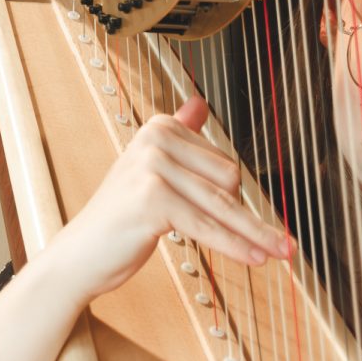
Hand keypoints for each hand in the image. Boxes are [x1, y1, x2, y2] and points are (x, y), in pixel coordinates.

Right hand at [48, 96, 290, 307]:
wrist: (80, 256)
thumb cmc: (119, 221)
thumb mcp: (149, 173)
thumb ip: (177, 138)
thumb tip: (198, 103)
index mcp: (160, 128)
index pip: (224, 162)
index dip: (237, 198)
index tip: (260, 225)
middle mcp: (156, 140)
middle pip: (230, 179)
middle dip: (245, 216)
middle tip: (268, 244)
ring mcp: (152, 167)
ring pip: (223, 205)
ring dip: (254, 234)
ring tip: (282, 253)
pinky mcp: (153, 198)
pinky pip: (207, 227)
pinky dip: (234, 245)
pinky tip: (255, 257)